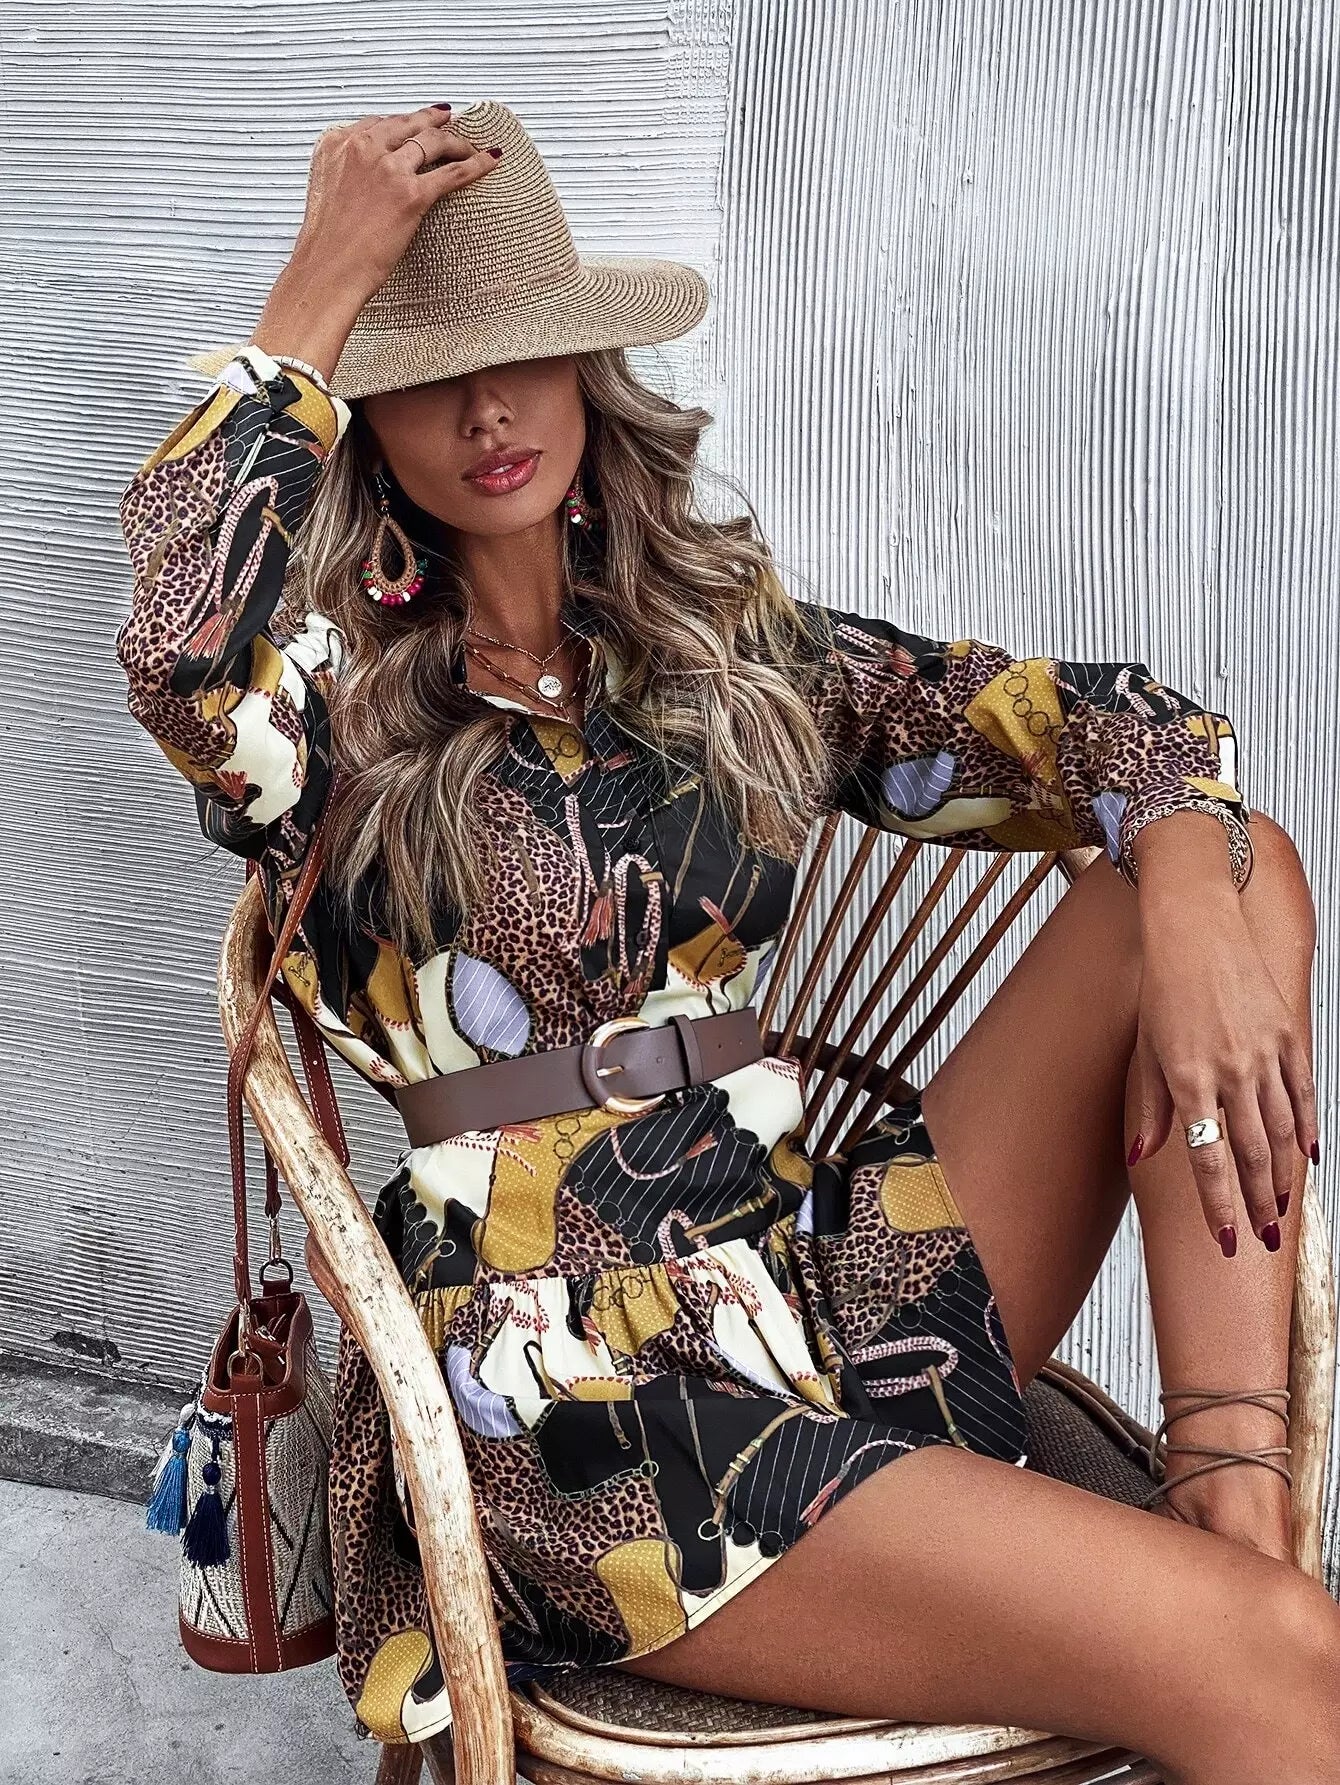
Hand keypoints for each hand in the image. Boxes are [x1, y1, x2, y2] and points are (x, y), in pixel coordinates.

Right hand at [292, 104, 502, 300]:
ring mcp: (387, 169)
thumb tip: (365, 177)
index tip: (417, 123)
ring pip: (433, 142)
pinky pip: (452, 173)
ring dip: (456, 142)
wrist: (327, 272)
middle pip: (407, 124)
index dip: (403, 123)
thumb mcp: (325, 192)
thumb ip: (345, 172)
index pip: (378, 123)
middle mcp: (362, 148)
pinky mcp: (410, 195)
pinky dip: (477, 164)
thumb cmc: (326, 245)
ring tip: (470, 145)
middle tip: (449, 120)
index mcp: (336, 143)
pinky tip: (493, 159)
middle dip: (432, 121)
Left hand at [1124, 873, 1317, 1250]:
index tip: (1228, 1239)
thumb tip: (1142, 1155)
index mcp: (1188, 1079)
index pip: (1206, 1160)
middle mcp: (1229, 1071)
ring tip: (1281, 1207)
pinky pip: (1303, 1093)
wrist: (1196, 930)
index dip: (1220, 1205)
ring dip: (1281, 1175)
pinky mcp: (1287, 1035)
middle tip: (1263, 1236)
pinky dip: (1308, 1129)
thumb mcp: (1146, 1050)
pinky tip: (1308, 1158)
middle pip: (1250, 1154)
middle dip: (1257, 1202)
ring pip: (1282, 1130)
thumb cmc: (1164, 990)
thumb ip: (1149, 1107)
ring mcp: (1263, 1053)